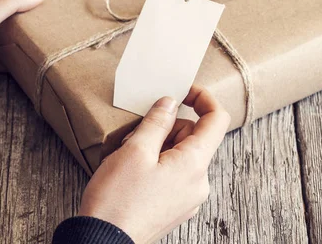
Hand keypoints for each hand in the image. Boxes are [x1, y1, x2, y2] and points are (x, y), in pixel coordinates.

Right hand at [79, 85, 229, 243]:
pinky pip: (175, 174)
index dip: (203, 98)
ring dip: (160, 146)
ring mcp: (188, 198)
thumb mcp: (135, 150)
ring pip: (182, 155)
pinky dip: (158, 164)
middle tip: (137, 135)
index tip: (183, 91)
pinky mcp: (175, 207)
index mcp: (195, 164)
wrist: (104, 242)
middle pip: (195, 137)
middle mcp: (199, 182)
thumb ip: (158, 121)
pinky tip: (134, 172)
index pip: (217, 120)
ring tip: (130, 157)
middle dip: (169, 128)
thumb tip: (171, 103)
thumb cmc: (117, 198)